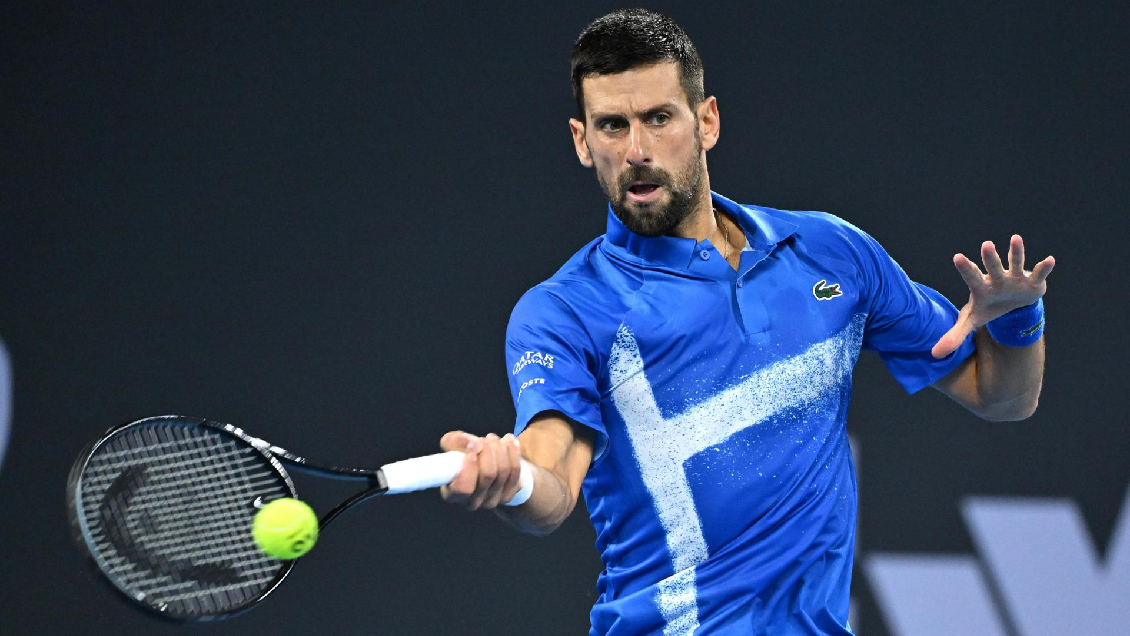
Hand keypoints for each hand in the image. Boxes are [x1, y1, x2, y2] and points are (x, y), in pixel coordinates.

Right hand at [438, 431, 523, 509]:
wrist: (484, 462)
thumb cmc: (462, 454)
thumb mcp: (452, 444)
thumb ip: (457, 441)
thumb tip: (473, 444)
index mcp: (452, 493)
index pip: (462, 488)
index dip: (470, 469)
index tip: (473, 452)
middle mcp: (471, 502)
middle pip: (488, 475)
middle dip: (489, 450)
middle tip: (486, 438)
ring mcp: (491, 501)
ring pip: (503, 471)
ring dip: (500, 448)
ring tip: (494, 438)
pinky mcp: (507, 495)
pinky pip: (515, 471)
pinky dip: (513, 452)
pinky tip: (509, 441)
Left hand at [932, 235, 1054, 358]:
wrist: (1012, 306)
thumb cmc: (988, 308)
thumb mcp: (972, 322)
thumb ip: (954, 336)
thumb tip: (935, 355)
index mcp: (981, 287)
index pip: (971, 277)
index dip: (965, 268)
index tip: (957, 257)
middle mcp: (997, 279)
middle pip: (993, 267)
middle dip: (990, 258)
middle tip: (986, 245)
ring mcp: (1015, 278)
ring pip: (1015, 263)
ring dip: (1016, 252)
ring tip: (1015, 238)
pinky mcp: (1032, 282)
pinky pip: (1039, 273)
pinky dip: (1044, 268)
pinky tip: (1050, 260)